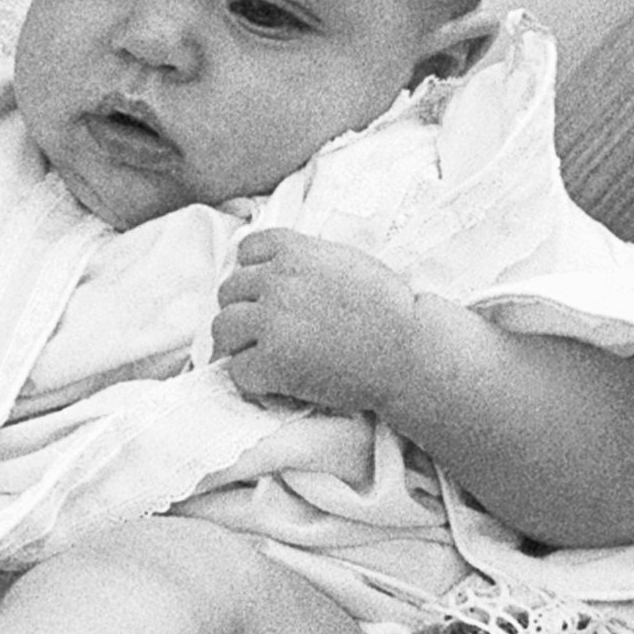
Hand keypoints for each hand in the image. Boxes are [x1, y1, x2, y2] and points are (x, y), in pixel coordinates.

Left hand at [211, 229, 419, 415]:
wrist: (410, 350)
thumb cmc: (390, 309)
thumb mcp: (345, 261)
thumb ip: (304, 260)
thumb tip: (269, 270)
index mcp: (294, 250)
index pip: (246, 251)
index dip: (253, 274)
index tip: (266, 295)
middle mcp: (275, 280)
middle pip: (229, 292)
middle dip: (244, 311)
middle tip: (264, 334)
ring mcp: (271, 321)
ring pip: (223, 329)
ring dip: (238, 345)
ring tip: (261, 359)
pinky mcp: (273, 361)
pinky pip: (238, 370)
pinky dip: (252, 380)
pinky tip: (274, 383)